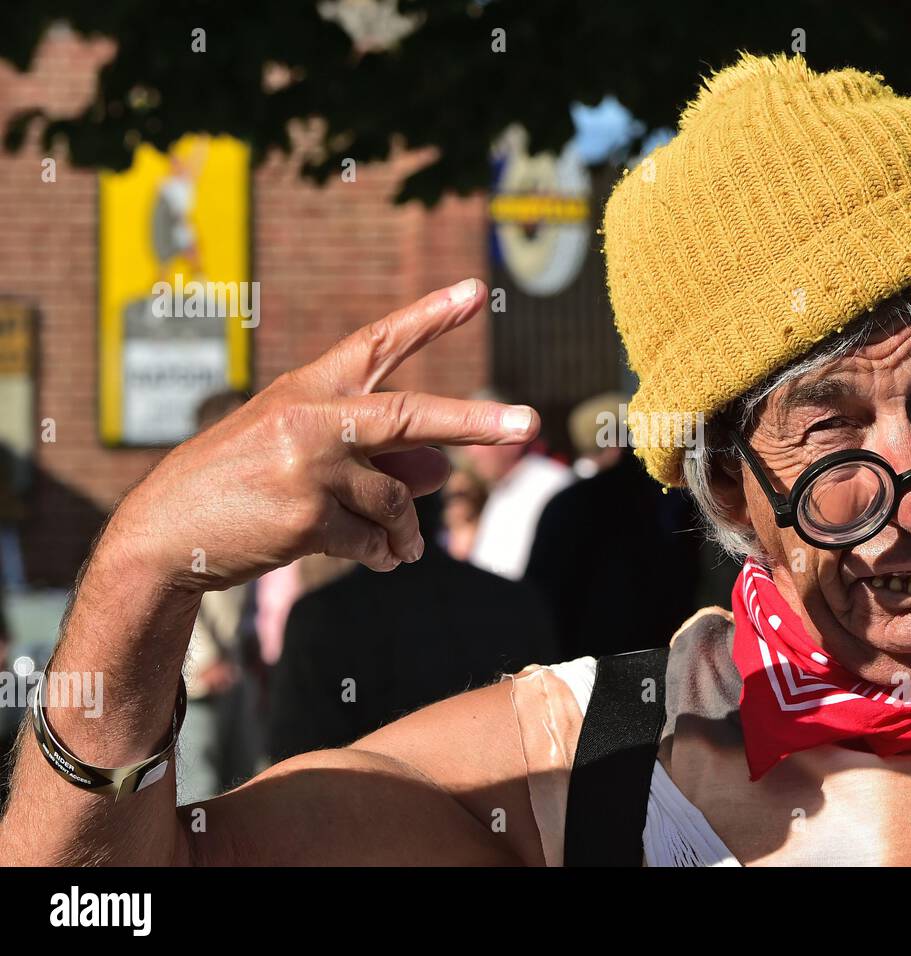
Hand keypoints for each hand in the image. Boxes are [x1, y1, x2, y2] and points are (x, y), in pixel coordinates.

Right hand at [103, 278, 536, 591]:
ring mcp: (309, 468)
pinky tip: (378, 559)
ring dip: (407, 532)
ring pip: (395, 499)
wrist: (162, 536)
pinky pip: (372, 540)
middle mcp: (310, 420)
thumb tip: (442, 474)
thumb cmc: (237, 486)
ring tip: (405, 551)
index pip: (376, 344)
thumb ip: (373, 456)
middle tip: (527, 421)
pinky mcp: (307, 519)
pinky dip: (380, 554)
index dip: (428, 317)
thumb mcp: (298, 455)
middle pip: (412, 416)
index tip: (474, 291)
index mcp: (305, 390)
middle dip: (476, 422)